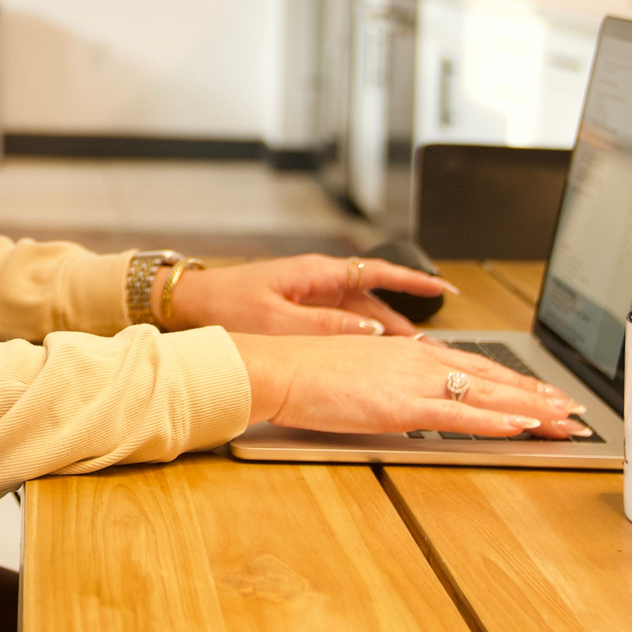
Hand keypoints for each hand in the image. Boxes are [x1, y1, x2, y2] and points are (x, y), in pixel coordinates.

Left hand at [159, 253, 456, 337]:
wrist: (189, 305)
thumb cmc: (227, 306)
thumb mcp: (281, 320)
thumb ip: (328, 326)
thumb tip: (374, 332)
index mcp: (315, 272)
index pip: (375, 272)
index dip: (411, 280)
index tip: (443, 288)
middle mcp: (316, 281)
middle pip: (372, 300)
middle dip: (405, 321)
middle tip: (434, 348)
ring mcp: (308, 297)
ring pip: (358, 314)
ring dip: (384, 334)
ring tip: (412, 360)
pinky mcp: (298, 313)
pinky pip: (340, 324)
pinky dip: (360, 339)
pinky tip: (372, 360)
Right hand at [233, 332, 590, 438]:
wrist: (276, 366)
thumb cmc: (305, 369)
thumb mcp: (356, 369)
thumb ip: (389, 379)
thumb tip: (409, 392)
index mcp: (406, 350)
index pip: (473, 365)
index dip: (514, 381)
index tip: (544, 394)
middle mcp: (417, 359)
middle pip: (490, 377)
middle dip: (536, 394)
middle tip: (573, 410)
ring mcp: (411, 381)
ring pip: (485, 394)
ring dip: (531, 407)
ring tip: (565, 420)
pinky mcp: (401, 406)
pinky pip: (460, 414)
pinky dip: (497, 420)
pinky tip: (524, 426)